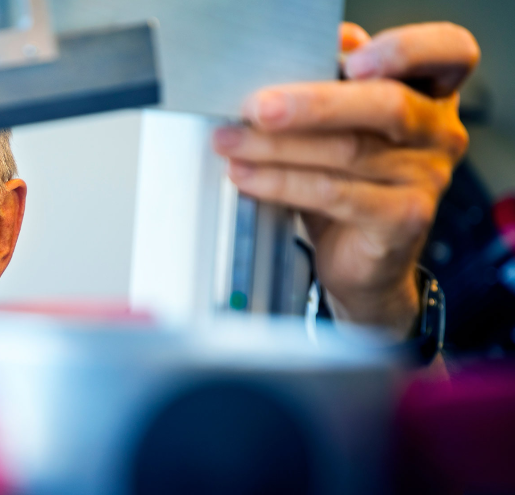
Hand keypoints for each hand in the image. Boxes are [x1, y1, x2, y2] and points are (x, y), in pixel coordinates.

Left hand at [213, 22, 479, 339]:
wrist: (361, 260)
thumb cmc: (348, 182)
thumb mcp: (339, 127)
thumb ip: (329, 85)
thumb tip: (293, 57)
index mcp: (431, 93)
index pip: (447, 52)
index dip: (406, 49)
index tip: (352, 59)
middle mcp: (438, 132)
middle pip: (385, 104)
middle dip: (312, 104)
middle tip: (255, 107)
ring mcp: (427, 177)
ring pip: (347, 151)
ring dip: (276, 146)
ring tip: (231, 143)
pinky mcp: (403, 219)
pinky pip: (334, 194)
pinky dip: (282, 183)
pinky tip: (246, 177)